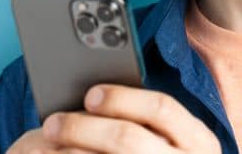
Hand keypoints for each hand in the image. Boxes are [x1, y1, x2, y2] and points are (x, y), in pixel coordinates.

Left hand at [27, 83, 221, 153]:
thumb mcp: (168, 139)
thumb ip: (143, 119)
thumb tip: (91, 98)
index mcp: (199, 140)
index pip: (162, 108)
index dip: (123, 98)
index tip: (89, 95)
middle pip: (128, 138)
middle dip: (84, 128)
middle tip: (51, 124)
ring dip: (71, 153)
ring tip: (42, 149)